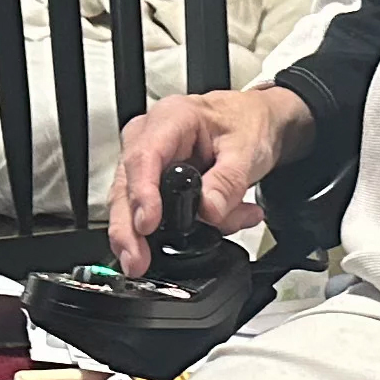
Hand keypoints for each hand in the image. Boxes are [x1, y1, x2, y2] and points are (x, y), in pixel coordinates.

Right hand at [106, 86, 314, 274]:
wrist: (255, 123)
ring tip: (199, 244)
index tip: (147, 224)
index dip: (142, 194)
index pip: (144, 157)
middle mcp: (149, 138)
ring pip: (132, 207)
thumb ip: (228, 181)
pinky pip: (155, 215)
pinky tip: (214, 227)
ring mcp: (147, 163)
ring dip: (158, 238)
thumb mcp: (247, 149)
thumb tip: (209, 211)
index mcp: (170, 118)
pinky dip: (181, 232)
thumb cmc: (246, 124)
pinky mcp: (154, 185)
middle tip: (137, 261)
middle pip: (124, 187)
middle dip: (129, 230)